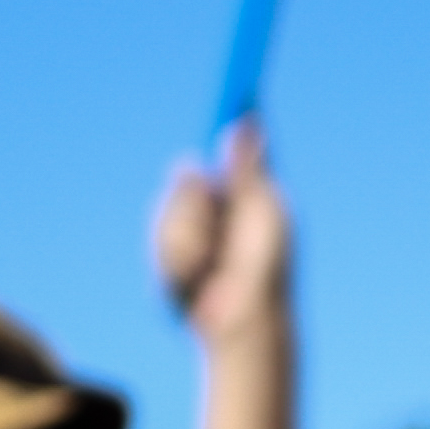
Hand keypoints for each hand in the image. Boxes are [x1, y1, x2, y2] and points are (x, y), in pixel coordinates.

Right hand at [155, 123, 292, 349]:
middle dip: (196, 203)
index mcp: (244, 193)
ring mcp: (189, 231)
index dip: (221, 129)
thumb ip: (248, 171)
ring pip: (171, 210)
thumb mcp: (263, 212)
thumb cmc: (267, 269)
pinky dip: (181, 259)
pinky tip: (198, 277)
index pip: (226, 153)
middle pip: (187, 178)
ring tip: (213, 263)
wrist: (243, 321)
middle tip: (213, 219)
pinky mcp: (169, 256)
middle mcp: (215, 207)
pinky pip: (162, 242)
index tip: (221, 106)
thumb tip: (247, 123)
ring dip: (192, 238)